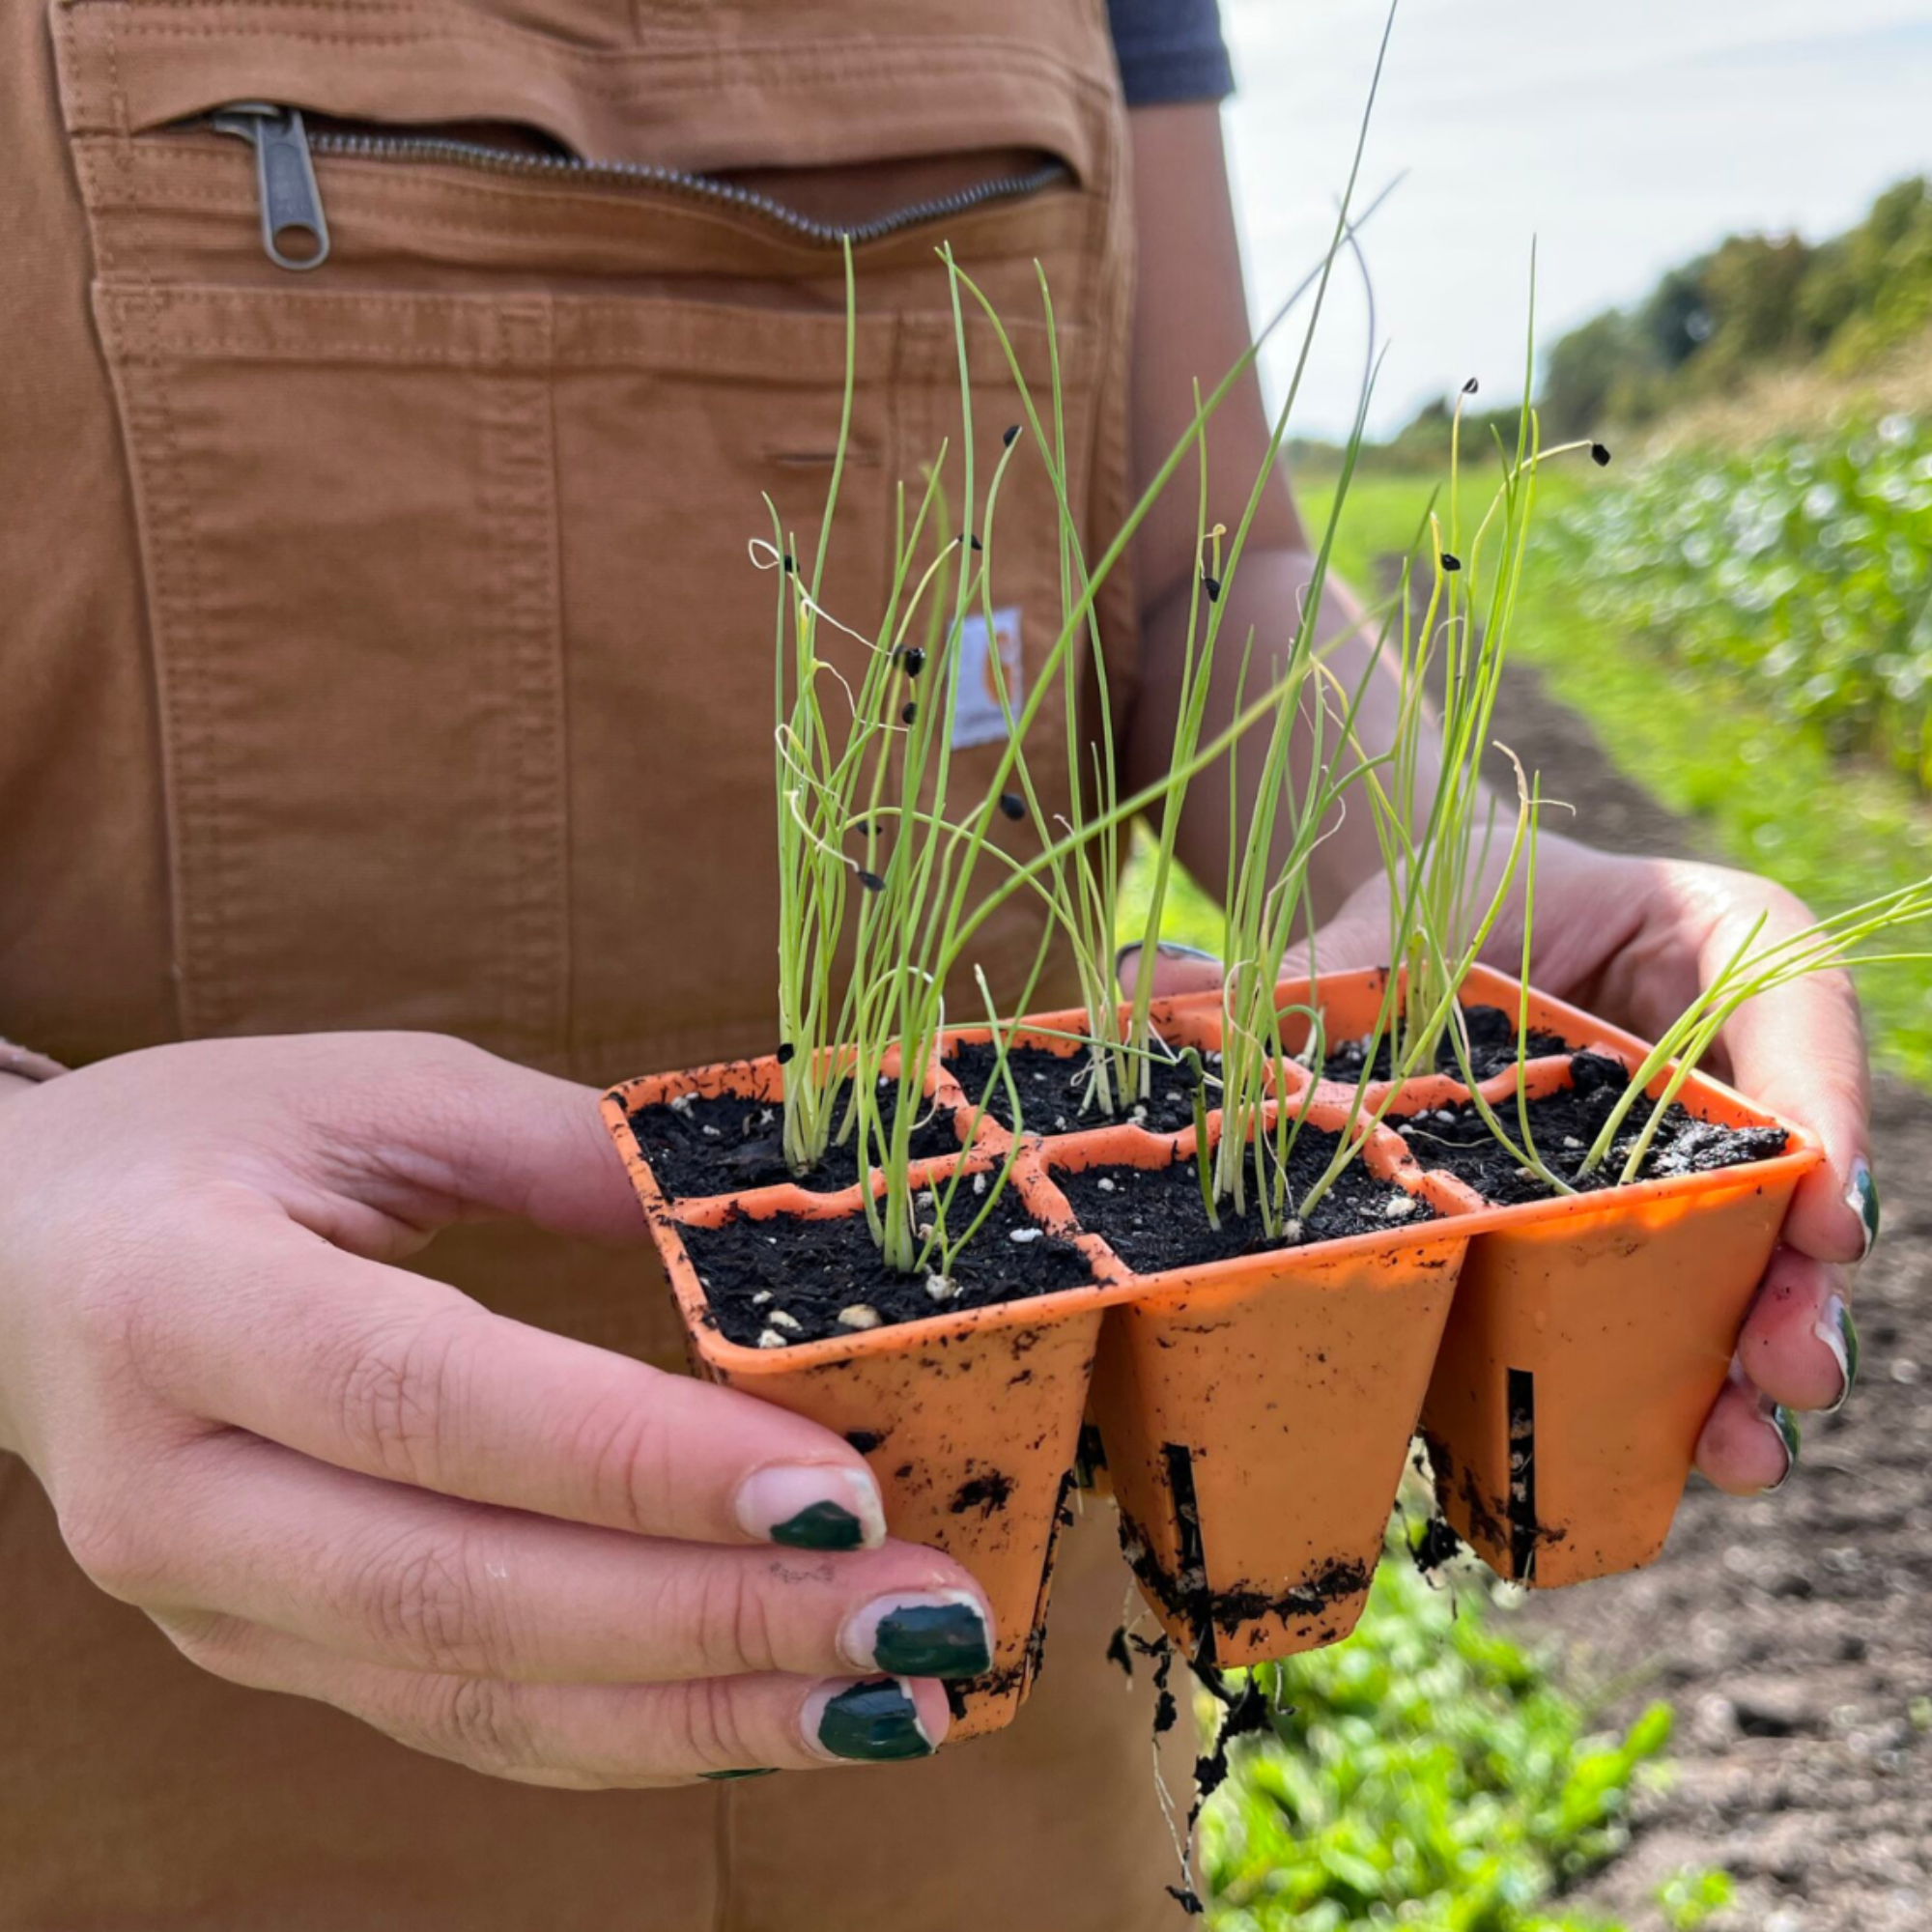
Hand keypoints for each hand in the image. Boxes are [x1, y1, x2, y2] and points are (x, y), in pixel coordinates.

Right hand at [0, 1035, 983, 1784]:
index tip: (836, 1481)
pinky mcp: (272, 1658)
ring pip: (474, 1702)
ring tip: (897, 1698)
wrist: (10, 1272)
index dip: (634, 1460)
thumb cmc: (204, 1151)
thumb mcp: (362, 1093)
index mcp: (180, 1307)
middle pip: (461, 1595)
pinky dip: (635, 1734)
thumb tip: (761, 1202)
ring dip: (703, 1714)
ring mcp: (217, 1608)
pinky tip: (779, 1712)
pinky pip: (467, 1723)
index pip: (427, 1403)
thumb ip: (553, 1143)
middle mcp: (177, 1493)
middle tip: (916, 1609)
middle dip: (710, 1619)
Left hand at [1120, 832, 1872, 1495]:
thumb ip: (1303, 969)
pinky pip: (1679, 1297)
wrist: (1415, 944)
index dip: (1823, 1107)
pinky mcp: (1646, 1228)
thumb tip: (1137, 993)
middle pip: (1799, 1164)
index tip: (1822, 1216)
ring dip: (1748, 1359)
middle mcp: (1728, 1055)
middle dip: (1799, 1282)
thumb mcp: (1384, 925)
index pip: (1798, 1005)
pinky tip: (1671, 1453)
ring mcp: (1697, 1155)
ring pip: (1752, 1257)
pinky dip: (1678, 1372)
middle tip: (1788, 1370)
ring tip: (1736, 1451)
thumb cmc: (1424, 913)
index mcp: (1704, 938)